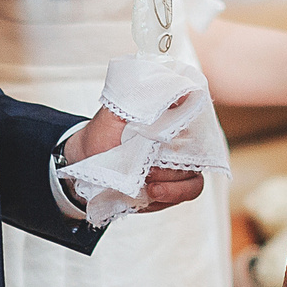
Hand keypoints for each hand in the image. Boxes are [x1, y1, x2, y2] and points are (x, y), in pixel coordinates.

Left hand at [64, 110, 206, 210]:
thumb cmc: (102, 134)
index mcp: (171, 122)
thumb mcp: (114, 112)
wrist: (86, 164)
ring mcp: (176, 170)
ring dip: (171, 184)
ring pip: (193, 180)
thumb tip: (181, 90)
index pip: (200, 124)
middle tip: (150, 169)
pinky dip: (169, 196)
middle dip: (175, 167)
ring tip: (148, 184)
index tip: (172, 141)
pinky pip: (182, 196)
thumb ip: (141, 97)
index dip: (195, 133)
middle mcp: (179, 146)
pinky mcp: (170, 190)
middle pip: (198, 158)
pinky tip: (150, 192)